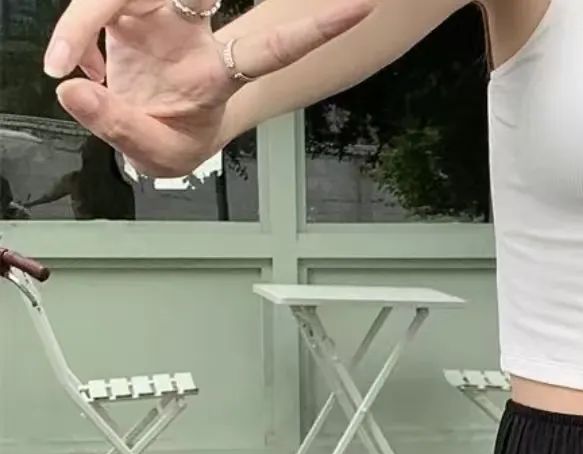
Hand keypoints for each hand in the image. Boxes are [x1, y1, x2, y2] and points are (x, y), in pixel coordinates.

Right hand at [43, 0, 372, 176]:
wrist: (151, 128)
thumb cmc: (172, 138)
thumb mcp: (154, 151)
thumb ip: (117, 124)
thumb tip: (70, 86)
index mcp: (220, 74)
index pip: (272, 49)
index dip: (315, 29)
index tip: (358, 8)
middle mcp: (195, 35)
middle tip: (110, 22)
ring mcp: (161, 17)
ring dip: (84, 20)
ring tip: (66, 66)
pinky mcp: (126, 12)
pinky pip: (95, 8)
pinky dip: (78, 38)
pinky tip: (82, 72)